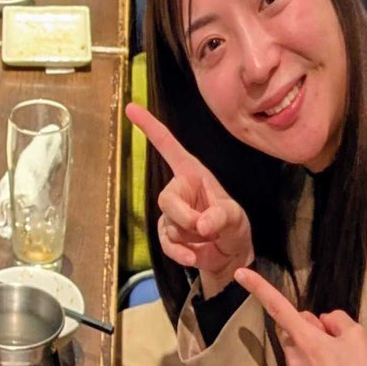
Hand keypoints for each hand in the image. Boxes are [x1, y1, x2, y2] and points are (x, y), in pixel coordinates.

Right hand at [126, 104, 254, 295]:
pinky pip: (166, 242)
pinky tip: (193, 258)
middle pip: (167, 199)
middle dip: (185, 217)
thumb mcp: (235, 218)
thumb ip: (221, 217)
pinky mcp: (167, 234)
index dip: (150, 127)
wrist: (229, 256)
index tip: (131, 108)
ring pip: (169, 224)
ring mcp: (170, 213)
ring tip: (209, 239)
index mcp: (193, 174)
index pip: (168, 146)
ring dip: (191, 237)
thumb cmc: (234, 226)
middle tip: (206, 229)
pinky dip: (180, 253)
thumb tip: (201, 225)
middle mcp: (179, 190)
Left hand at [233, 266, 366, 365]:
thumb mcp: (358, 336)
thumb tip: (322, 321)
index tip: (240, 274)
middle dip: (305, 331)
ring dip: (306, 355)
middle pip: (289, 333)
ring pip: (293, 356)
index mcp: (307, 340)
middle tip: (331, 342)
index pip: (278, 307)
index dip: (258, 288)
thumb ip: (335, 319)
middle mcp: (293, 360)